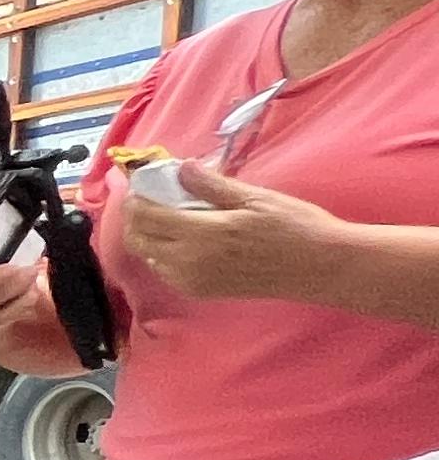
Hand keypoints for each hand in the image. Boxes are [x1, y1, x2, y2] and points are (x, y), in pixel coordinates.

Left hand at [117, 159, 330, 300]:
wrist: (321, 267)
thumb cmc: (294, 227)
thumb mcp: (254, 198)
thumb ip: (211, 185)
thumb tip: (180, 167)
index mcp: (201, 234)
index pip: (146, 217)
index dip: (137, 198)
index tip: (143, 183)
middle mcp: (188, 262)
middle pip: (138, 239)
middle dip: (137, 217)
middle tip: (152, 197)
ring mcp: (192, 281)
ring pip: (149, 257)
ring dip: (149, 235)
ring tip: (169, 215)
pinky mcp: (201, 292)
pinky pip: (166, 271)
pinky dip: (163, 253)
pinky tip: (184, 237)